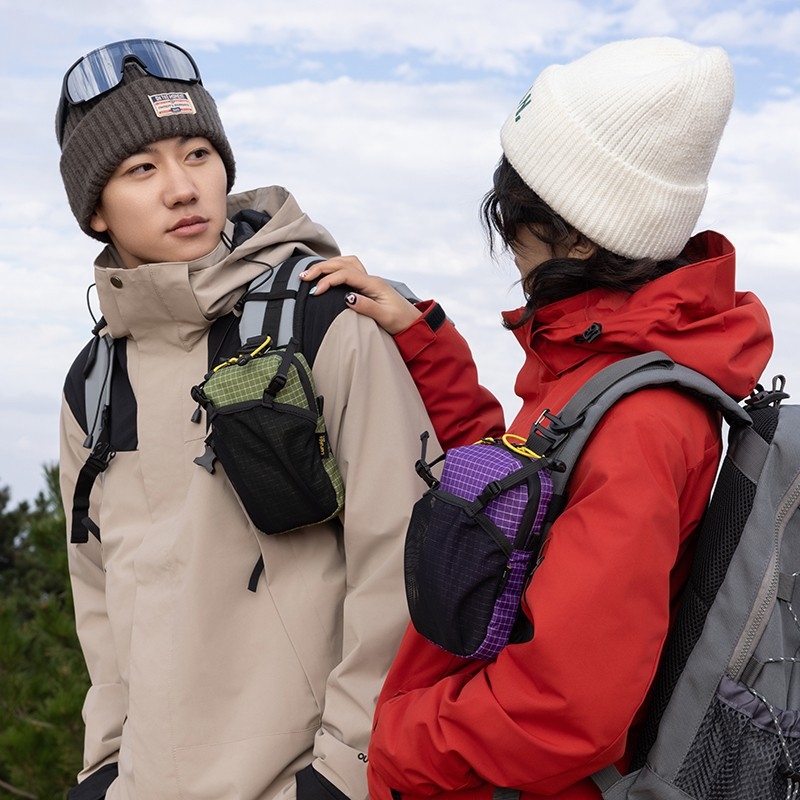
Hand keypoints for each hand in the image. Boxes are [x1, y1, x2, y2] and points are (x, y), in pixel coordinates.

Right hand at [300, 256, 421, 334]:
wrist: (413, 322)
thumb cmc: (400, 321)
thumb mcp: (385, 317)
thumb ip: (366, 307)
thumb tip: (347, 298)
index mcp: (373, 284)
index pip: (345, 275)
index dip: (328, 281)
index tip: (314, 293)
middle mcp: (370, 278)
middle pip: (342, 264)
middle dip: (321, 268)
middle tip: (303, 278)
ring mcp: (369, 280)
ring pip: (345, 263)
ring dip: (328, 265)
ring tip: (311, 273)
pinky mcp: (367, 285)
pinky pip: (349, 269)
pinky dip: (335, 268)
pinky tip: (327, 274)